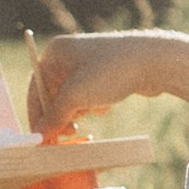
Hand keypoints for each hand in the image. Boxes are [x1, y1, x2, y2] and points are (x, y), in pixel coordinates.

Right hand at [25, 29, 188, 126]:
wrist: (153, 62)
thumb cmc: (110, 72)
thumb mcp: (76, 96)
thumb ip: (54, 116)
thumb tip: (38, 134)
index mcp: (56, 52)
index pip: (36, 87)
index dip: (37, 114)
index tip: (40, 137)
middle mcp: (68, 55)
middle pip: (53, 94)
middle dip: (60, 115)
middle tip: (68, 134)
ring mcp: (86, 64)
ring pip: (71, 99)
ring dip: (78, 112)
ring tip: (92, 113)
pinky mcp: (103, 75)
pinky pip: (88, 97)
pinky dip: (93, 106)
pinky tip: (106, 106)